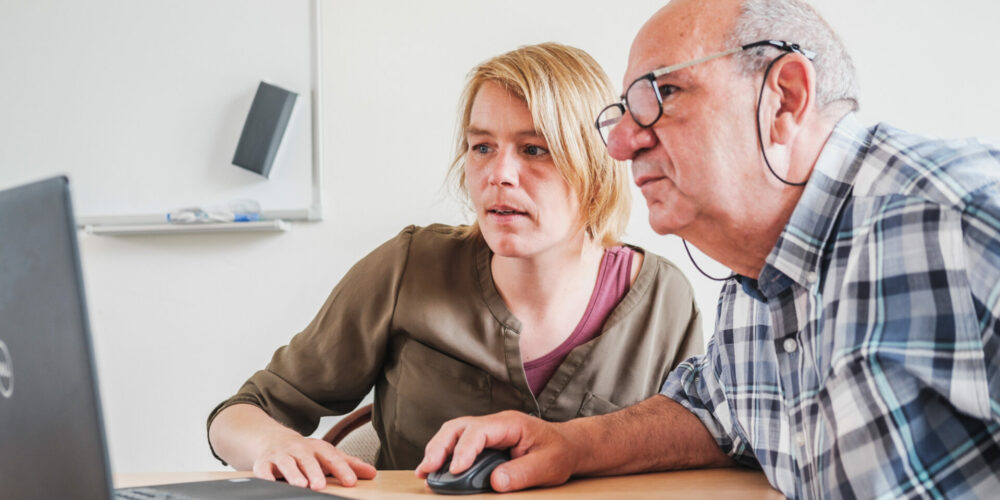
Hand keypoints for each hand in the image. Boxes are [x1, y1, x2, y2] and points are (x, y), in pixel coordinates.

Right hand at [252, 432, 375, 489]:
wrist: (272, 438)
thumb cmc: (304, 452)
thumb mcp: (326, 455)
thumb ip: (348, 464)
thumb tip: (373, 473)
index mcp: (317, 449)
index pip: (332, 458)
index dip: (342, 469)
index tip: (351, 482)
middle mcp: (299, 450)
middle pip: (307, 459)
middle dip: (314, 472)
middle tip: (320, 486)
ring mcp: (280, 455)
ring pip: (286, 463)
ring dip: (292, 474)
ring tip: (300, 486)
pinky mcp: (263, 463)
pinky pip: (263, 470)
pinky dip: (265, 477)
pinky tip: (270, 485)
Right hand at [415, 410, 583, 491]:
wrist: (568, 446)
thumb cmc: (559, 452)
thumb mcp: (549, 466)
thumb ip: (523, 472)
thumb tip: (496, 482)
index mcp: (510, 424)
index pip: (480, 431)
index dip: (465, 449)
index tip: (456, 470)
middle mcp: (494, 424)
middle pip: (458, 427)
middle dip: (440, 447)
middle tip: (428, 469)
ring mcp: (486, 432)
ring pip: (453, 434)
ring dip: (436, 451)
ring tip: (424, 473)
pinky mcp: (483, 444)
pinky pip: (458, 445)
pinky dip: (444, 457)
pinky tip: (434, 472)